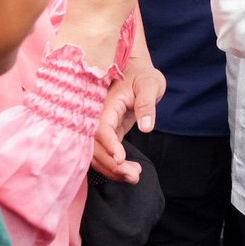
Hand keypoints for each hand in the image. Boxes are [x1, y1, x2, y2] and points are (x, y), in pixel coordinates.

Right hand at [91, 55, 165, 182]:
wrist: (136, 68)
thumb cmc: (142, 74)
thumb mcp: (150, 83)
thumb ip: (147, 103)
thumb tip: (146, 127)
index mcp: (106, 102)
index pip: (100, 127)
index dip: (108, 144)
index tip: (121, 158)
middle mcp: (98, 116)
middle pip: (95, 146)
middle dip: (111, 164)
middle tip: (133, 176)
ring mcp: (101, 124)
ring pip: (97, 153)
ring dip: (111, 169)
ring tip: (134, 176)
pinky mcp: (107, 131)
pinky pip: (104, 152)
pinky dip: (114, 165)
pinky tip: (131, 171)